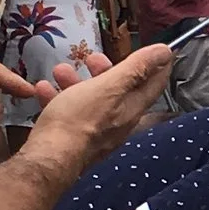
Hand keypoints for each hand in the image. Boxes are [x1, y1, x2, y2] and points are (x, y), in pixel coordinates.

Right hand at [19, 45, 171, 178]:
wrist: (49, 158)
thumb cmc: (78, 122)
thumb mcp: (109, 86)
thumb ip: (136, 69)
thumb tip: (164, 53)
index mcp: (132, 108)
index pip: (154, 83)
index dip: (157, 64)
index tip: (157, 50)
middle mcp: (119, 122)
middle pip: (119, 90)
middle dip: (107, 70)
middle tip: (93, 58)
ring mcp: (97, 132)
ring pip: (92, 100)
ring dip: (77, 82)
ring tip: (61, 71)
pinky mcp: (76, 139)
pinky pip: (71, 114)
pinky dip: (59, 98)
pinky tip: (44, 90)